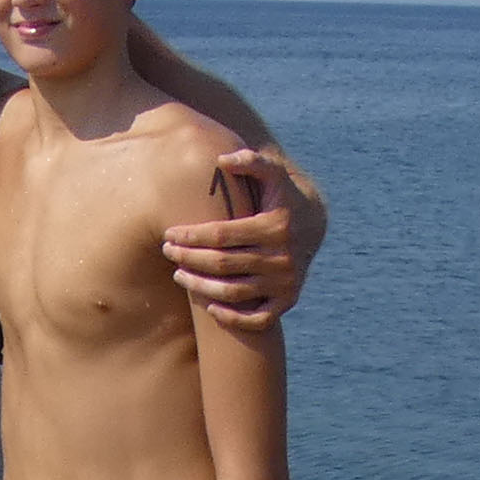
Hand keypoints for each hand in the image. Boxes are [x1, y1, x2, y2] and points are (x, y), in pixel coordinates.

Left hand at [162, 147, 312, 329]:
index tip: (168, 233)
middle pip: (222, 263)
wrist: (312, 227)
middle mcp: (283, 256)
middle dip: (188, 258)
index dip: (190, 235)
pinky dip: (233, 317)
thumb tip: (222, 160)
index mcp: (276, 226)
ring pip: (233, 291)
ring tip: (178, 275)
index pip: (221, 234)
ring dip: (200, 287)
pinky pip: (258, 319)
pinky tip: (209, 307)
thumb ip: (251, 162)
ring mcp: (286, 282)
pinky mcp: (288, 300)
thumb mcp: (272, 175)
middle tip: (167, 252)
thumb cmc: (280, 198)